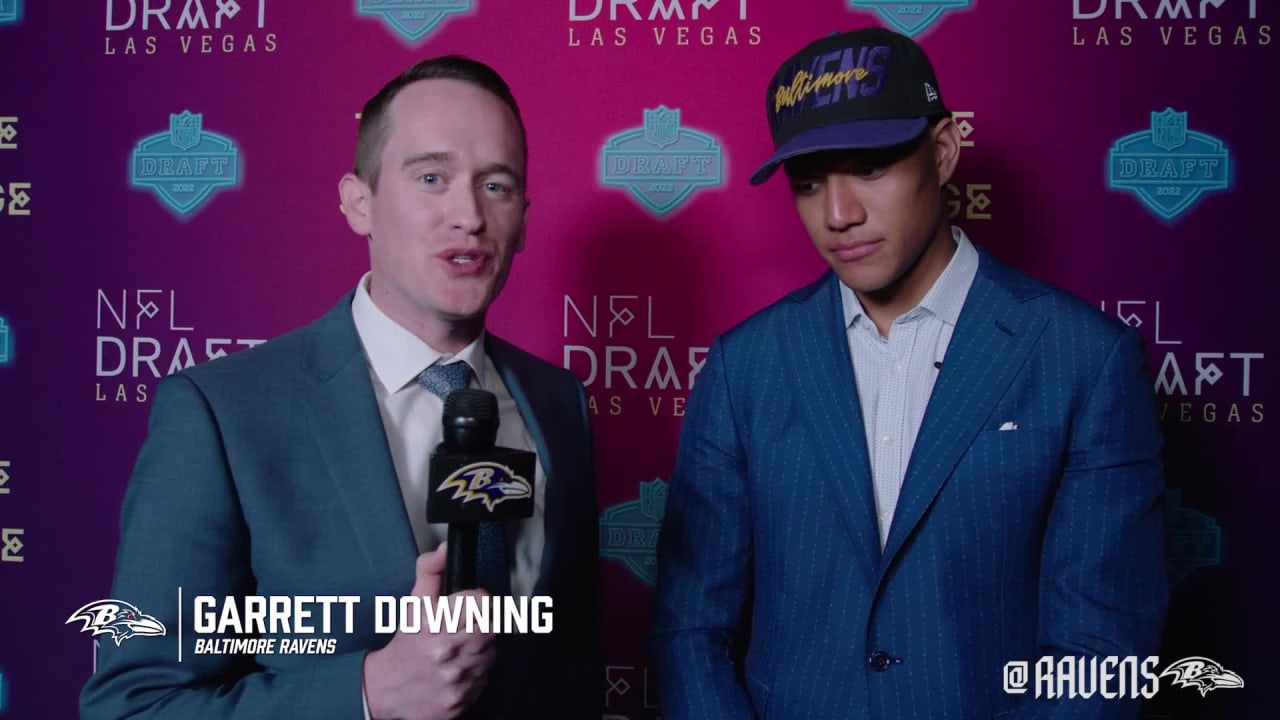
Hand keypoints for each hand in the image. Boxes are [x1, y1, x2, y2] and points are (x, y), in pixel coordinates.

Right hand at [363, 544, 496, 719]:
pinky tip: (456, 671)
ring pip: (490, 655)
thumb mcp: (414, 603)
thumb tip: (445, 548)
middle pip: (490, 628)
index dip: (476, 601)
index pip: (482, 602)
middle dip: (478, 627)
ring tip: (457, 651)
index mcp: (436, 624)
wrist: (384, 689)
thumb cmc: (405, 644)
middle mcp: (447, 652)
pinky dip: (474, 675)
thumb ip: (431, 571)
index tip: (467, 606)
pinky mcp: (460, 700)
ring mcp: (455, 678)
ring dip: (478, 652)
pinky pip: (484, 680)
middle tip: (462, 630)